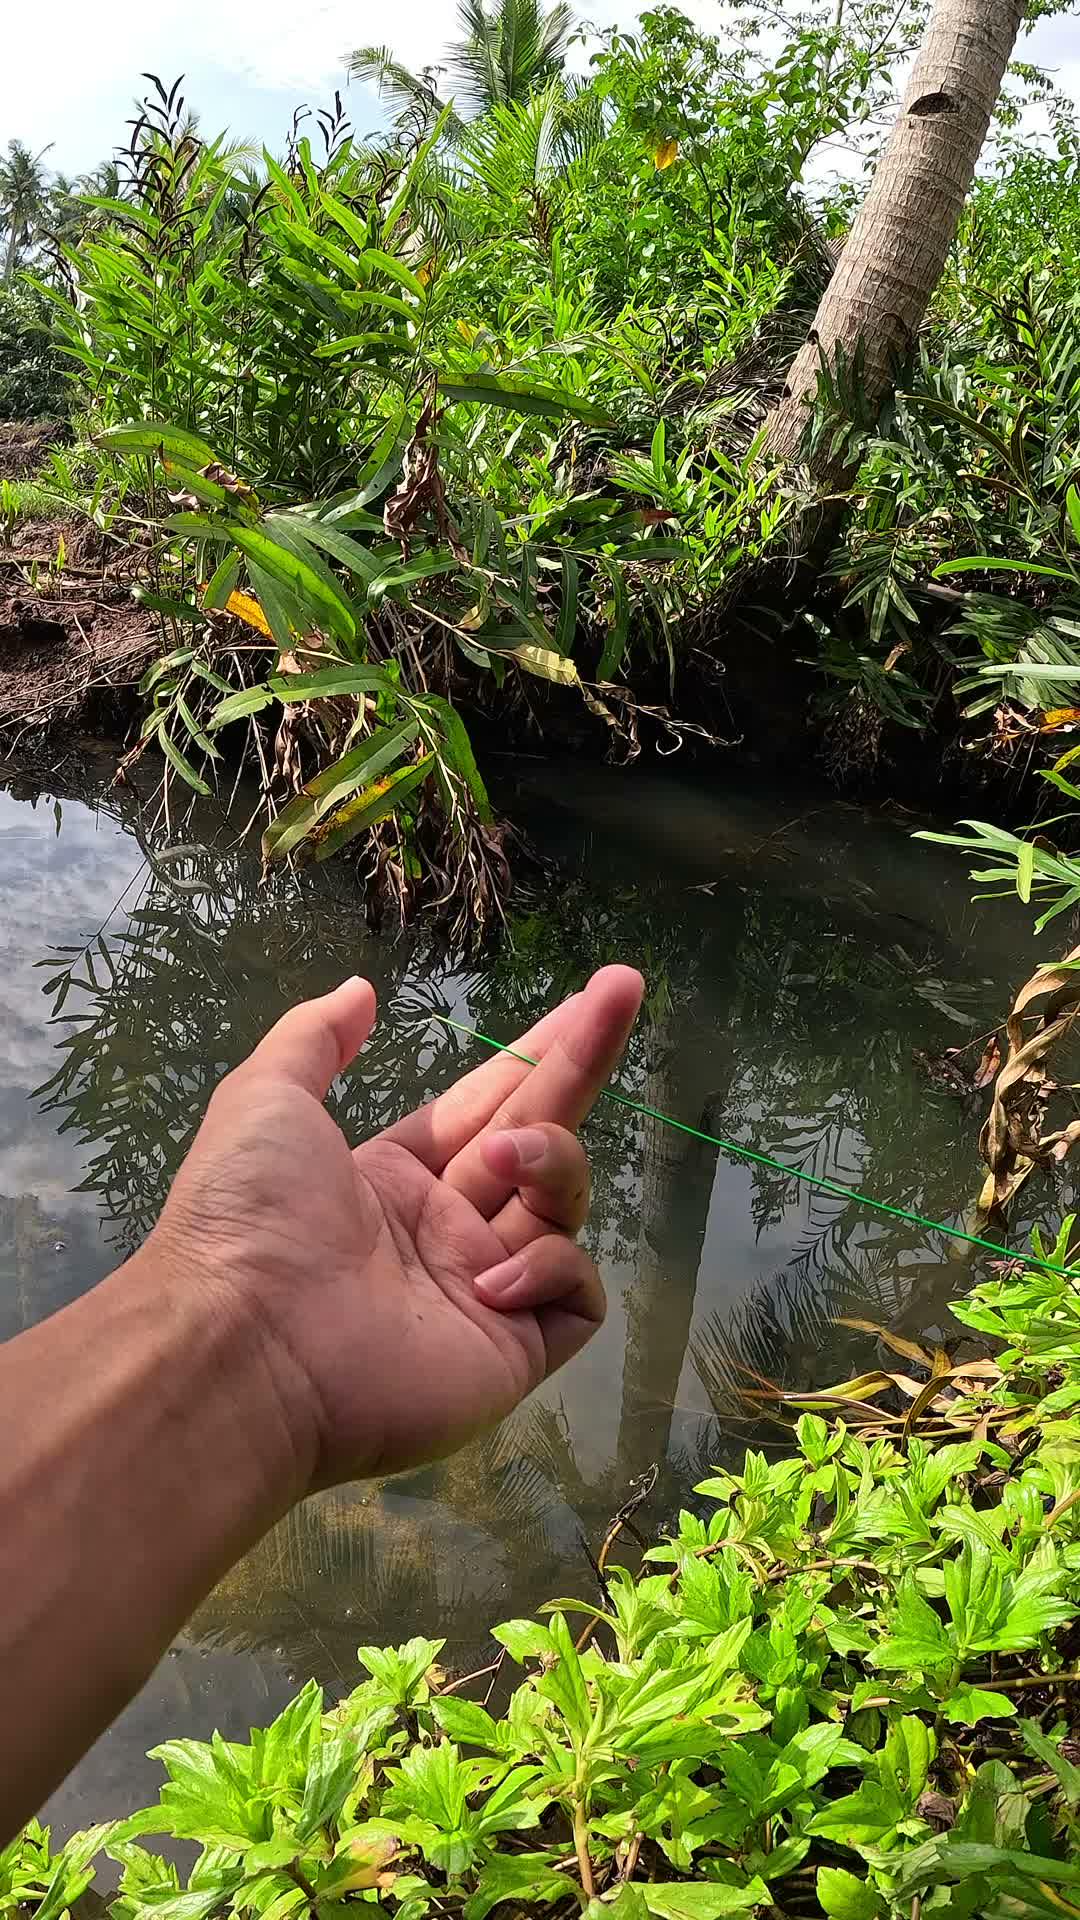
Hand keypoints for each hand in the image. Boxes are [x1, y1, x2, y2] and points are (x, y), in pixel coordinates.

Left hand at [150, 966, 642, 1487]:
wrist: (248, 1347)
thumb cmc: (252, 1217)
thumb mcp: (265, 1099)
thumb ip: (314, 1039)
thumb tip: (361, 990)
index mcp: (396, 1175)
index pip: (491, 1100)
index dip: (539, 1049)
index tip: (591, 997)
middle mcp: (448, 1227)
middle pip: (540, 1132)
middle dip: (582, 1059)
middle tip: (625, 988)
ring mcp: (485, 1289)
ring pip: (562, 1203)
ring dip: (546, 1162)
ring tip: (497, 1161)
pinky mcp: (514, 1350)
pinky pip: (575, 1292)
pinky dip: (550, 1268)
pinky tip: (492, 1276)